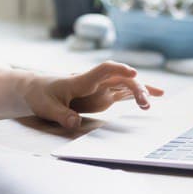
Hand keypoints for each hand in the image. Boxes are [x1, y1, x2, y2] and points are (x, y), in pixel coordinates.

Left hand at [22, 61, 163, 129]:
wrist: (36, 88)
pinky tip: (156, 96)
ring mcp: (100, 88)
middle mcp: (94, 81)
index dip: (119, 69)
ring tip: (157, 99)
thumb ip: (61, 115)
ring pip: (126, 84)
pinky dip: (139, 93)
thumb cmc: (40, 95)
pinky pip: (124, 92)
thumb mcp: (46, 107)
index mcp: (80, 80)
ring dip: (140, 90)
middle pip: (120, 78)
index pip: (103, 70)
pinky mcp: (103, 95)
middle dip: (135, 87)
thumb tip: (74, 123)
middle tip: (145, 103)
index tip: (133, 72)